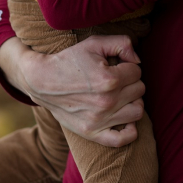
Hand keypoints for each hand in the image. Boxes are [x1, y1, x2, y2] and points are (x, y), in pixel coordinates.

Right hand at [0, 35, 145, 147]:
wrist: (42, 81)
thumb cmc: (70, 60)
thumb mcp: (95, 43)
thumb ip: (122, 43)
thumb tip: (138, 60)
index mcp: (109, 79)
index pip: (137, 72)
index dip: (128, 65)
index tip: (116, 65)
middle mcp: (106, 102)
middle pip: (139, 90)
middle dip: (131, 81)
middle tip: (118, 78)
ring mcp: (100, 120)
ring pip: (138, 112)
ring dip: (132, 101)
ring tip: (120, 94)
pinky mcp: (92, 133)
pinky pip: (123, 139)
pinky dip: (130, 129)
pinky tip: (122, 116)